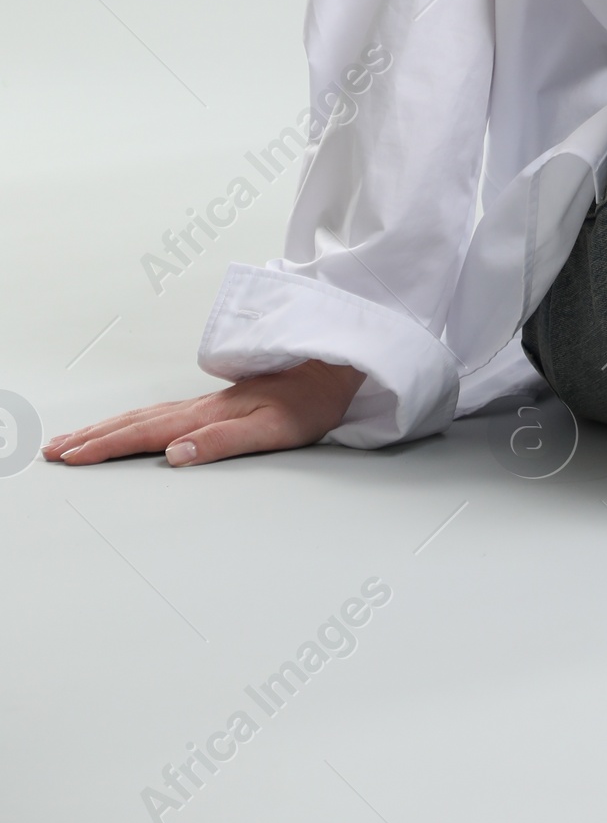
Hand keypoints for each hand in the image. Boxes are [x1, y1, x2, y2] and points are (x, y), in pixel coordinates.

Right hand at [44, 358, 365, 468]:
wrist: (336, 364)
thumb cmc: (309, 403)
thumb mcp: (272, 431)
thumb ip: (221, 443)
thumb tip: (173, 456)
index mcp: (208, 416)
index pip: (145, 433)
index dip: (105, 446)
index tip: (70, 457)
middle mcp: (202, 406)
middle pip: (135, 421)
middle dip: (92, 437)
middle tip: (54, 450)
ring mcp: (209, 402)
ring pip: (146, 414)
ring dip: (108, 426)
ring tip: (77, 437)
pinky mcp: (220, 401)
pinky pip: (163, 411)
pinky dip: (134, 419)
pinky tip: (131, 423)